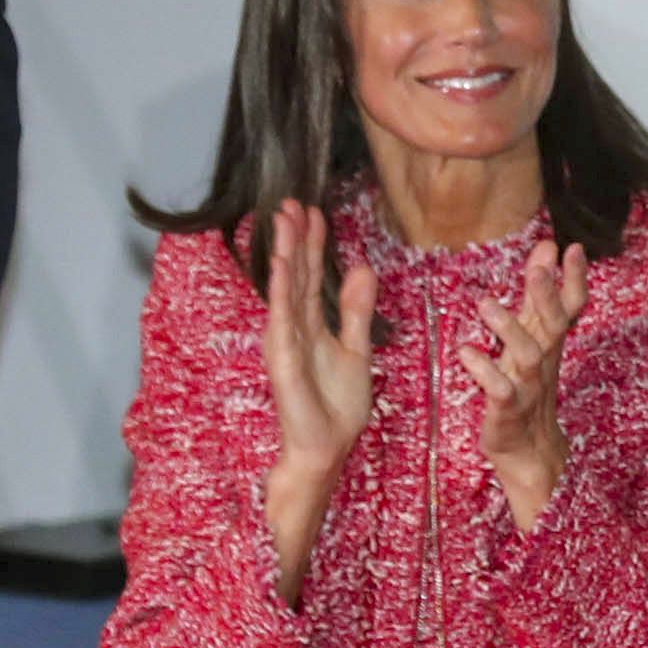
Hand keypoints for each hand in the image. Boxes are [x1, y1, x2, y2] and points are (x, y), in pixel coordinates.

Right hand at [258, 200, 376, 603]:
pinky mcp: (282, 356)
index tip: (316, 210)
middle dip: (294, 236)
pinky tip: (285, 262)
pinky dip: (283, 288)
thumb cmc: (337, 406)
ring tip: (284, 218)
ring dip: (285, 251)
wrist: (327, 446)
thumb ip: (358, 311)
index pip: (313, 274)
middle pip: (297, 272)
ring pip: (286, 286)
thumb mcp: (357, 348)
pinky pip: (283, 315)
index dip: (314, 243)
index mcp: (312, 324)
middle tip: (292, 201)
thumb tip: (364, 270)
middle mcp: (294, 326)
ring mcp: (285, 339)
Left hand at [466, 237, 586, 530]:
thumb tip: (547, 247)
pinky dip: (484, 371)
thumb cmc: (526, 387)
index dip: (575, 280)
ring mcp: (527, 387)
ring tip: (486, 303)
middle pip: (552, 326)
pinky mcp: (506, 411)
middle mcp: (542, 362)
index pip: (571, 308)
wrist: (529, 453)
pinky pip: (500, 390)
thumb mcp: (534, 338)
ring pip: (527, 356)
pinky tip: (466, 352)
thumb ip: (538, 295)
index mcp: (549, 344)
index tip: (571, 248)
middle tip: (538, 270)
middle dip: (547, 298)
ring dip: (509, 329)